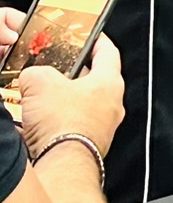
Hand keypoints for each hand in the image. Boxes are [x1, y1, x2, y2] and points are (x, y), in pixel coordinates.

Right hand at [15, 33, 123, 159]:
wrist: (62, 166)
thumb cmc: (63, 123)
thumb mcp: (40, 83)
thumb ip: (36, 73)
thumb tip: (31, 77)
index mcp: (109, 82)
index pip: (108, 52)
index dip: (97, 40)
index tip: (89, 36)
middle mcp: (110, 106)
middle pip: (92, 82)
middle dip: (70, 76)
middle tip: (54, 70)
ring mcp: (100, 130)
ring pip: (78, 109)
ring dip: (59, 105)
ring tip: (38, 102)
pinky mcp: (85, 150)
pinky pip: (67, 132)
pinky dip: (52, 128)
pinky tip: (33, 129)